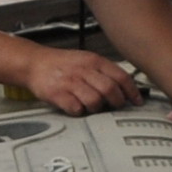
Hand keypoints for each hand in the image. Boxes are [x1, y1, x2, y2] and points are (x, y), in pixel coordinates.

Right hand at [23, 46, 141, 116]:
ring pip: (95, 101)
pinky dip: (79, 112)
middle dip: (116, 102)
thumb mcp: (86, 60)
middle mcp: (84, 70)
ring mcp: (70, 82)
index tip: (137, 101)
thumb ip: (104, 71)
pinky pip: (76, 109)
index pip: (121, 76)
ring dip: (97, 108)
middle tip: (115, 106)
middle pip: (110, 90)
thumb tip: (124, 87)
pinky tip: (76, 107)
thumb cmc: (61, 64)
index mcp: (94, 61)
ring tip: (92, 106)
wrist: (34, 63)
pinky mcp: (58, 94)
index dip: (132, 91)